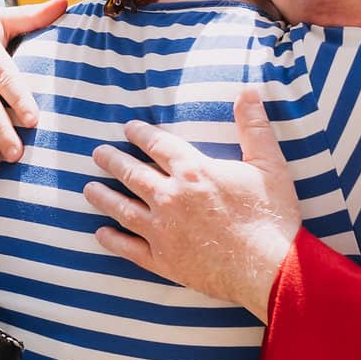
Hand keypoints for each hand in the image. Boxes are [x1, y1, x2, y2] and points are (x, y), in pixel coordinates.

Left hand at [81, 88, 300, 318]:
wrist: (270, 269)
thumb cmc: (272, 215)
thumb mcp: (269, 163)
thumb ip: (254, 125)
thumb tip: (247, 90)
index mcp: (193, 170)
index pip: (157, 144)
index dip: (139, 134)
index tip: (127, 128)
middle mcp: (170, 197)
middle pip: (131, 173)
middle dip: (111, 160)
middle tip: (98, 153)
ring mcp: (162, 231)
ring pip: (122, 209)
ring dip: (103, 196)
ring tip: (88, 189)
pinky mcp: (163, 261)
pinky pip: (129, 248)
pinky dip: (112, 240)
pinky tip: (100, 233)